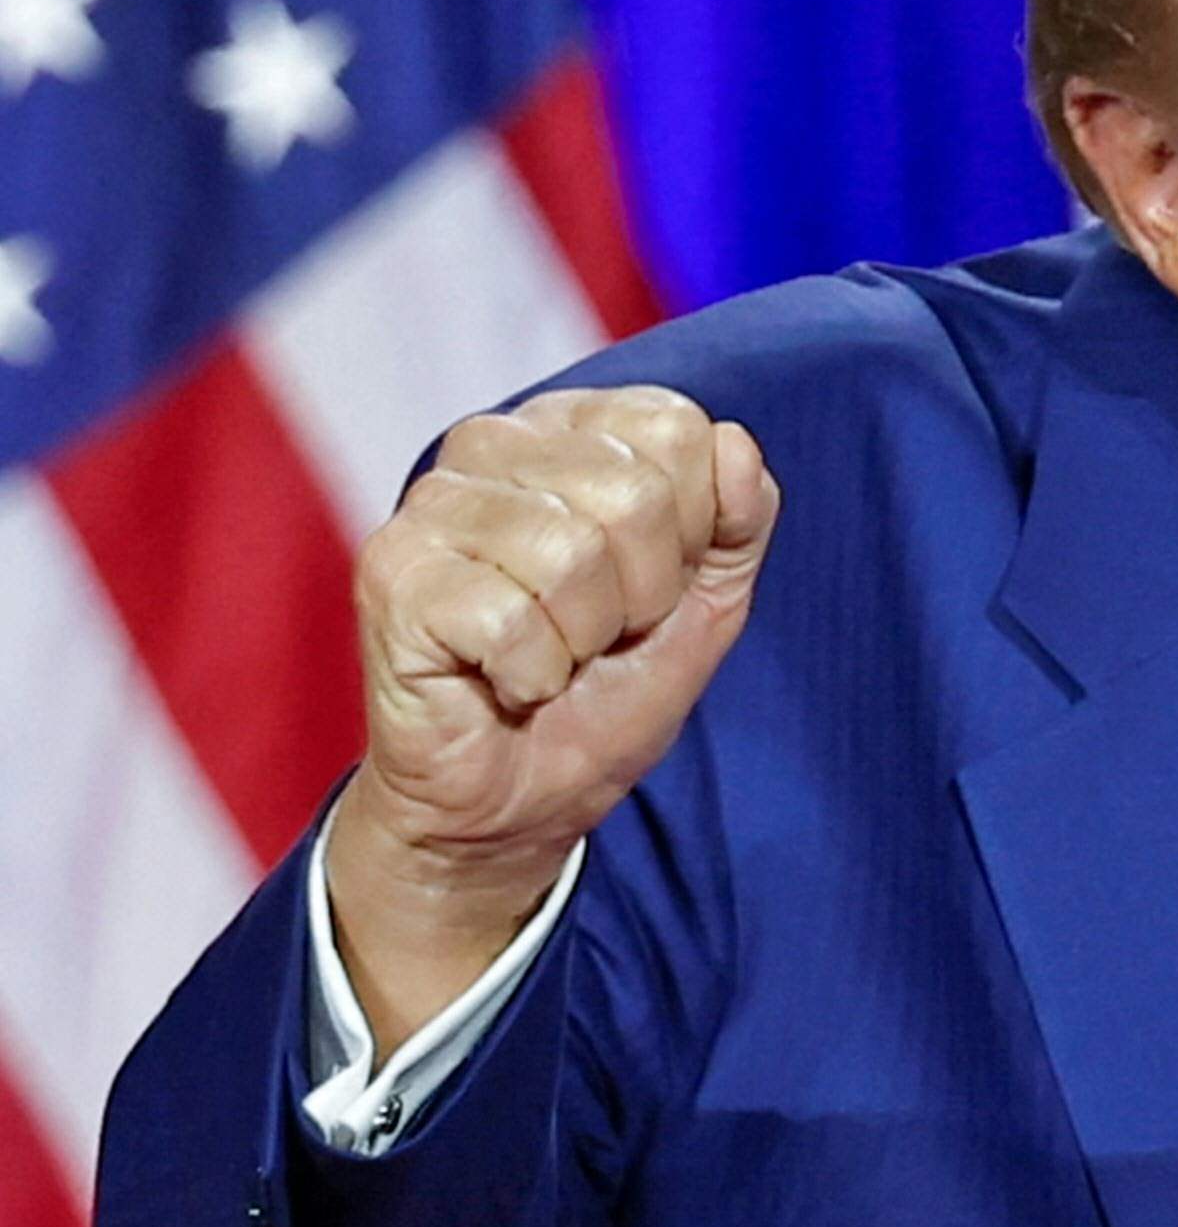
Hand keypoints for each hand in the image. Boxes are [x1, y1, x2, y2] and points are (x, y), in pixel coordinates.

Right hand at [321, 387, 776, 1049]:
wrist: (522, 798)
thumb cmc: (606, 690)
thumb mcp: (708, 599)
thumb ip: (739, 517)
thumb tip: (732, 443)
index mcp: (568, 429)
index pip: (675, 429)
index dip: (691, 529)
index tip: (650, 584)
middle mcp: (489, 444)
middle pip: (634, 493)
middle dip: (643, 594)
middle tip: (597, 635)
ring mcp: (430, 504)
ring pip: (572, 554)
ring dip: (583, 639)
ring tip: (549, 656)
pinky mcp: (389, 572)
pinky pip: (512, 619)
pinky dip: (532, 674)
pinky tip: (504, 680)